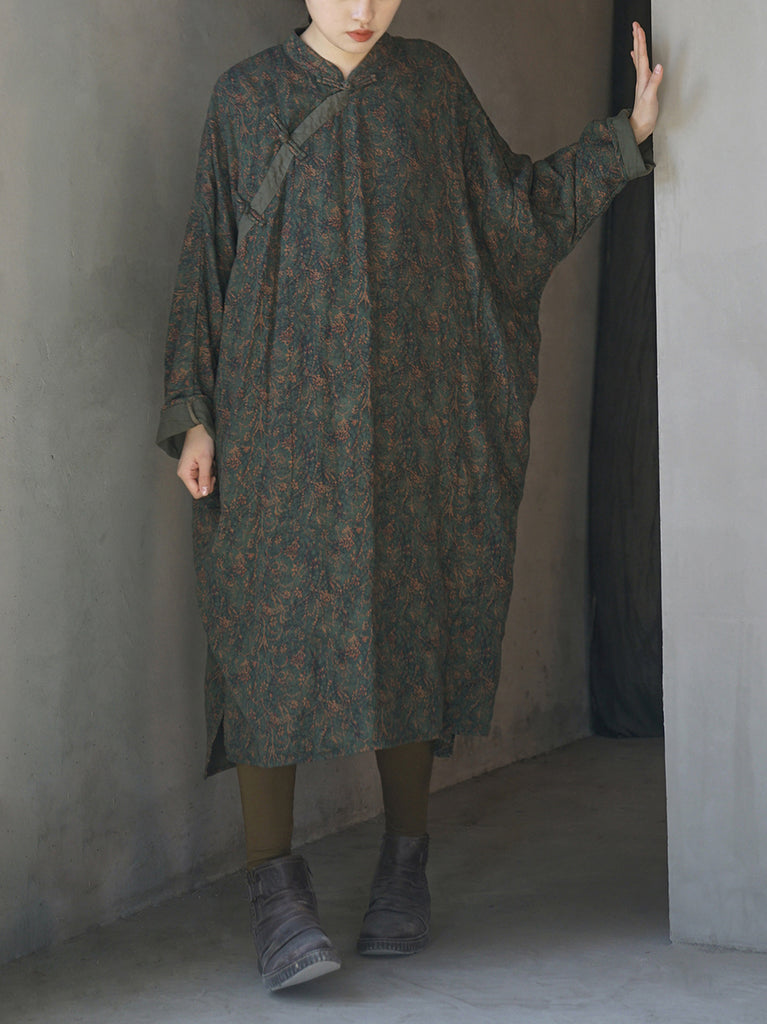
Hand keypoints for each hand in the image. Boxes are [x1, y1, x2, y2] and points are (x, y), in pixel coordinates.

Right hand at [178, 424, 215, 498]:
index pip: (197, 493)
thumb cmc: (201, 441)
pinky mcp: (194, 468)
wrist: (199, 429)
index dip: (207, 488)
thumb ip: (205, 478)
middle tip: (211, 468)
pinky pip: (204, 475)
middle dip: (209, 480)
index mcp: (184, 474)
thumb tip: (205, 493)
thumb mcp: (205, 460)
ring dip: (210, 474)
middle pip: (200, 489)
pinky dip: (209, 470)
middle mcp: (185, 474)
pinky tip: (209, 462)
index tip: (212, 476)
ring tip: (209, 463)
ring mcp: (189, 471)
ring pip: (203, 482)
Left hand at [629, 22, 662, 144]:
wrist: (639, 128)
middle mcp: (641, 78)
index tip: (638, 28)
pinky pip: (641, 68)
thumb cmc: (644, 115)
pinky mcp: (644, 86)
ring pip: (639, 59)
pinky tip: (636, 56)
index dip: (640, 41)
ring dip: (638, 46)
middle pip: (638, 54)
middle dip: (637, 39)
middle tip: (635, 25)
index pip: (641, 56)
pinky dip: (638, 59)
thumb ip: (655, 82)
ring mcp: (642, 82)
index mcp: (643, 79)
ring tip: (636, 35)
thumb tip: (659, 66)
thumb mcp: (650, 98)